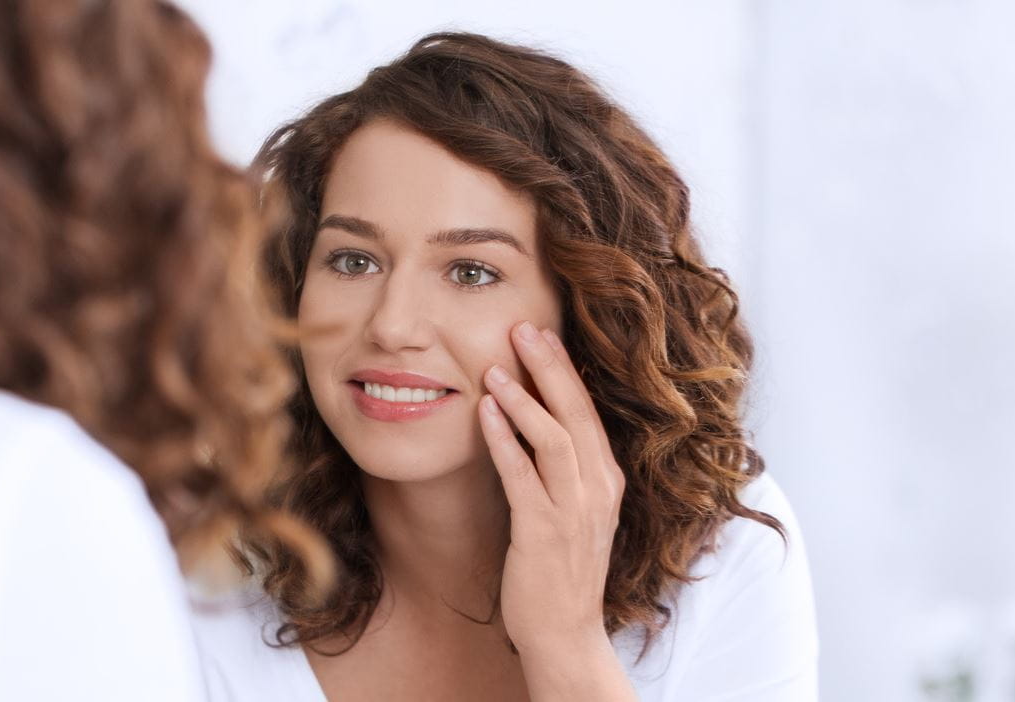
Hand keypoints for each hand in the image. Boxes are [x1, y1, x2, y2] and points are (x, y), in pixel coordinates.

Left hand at [478, 320, 625, 658]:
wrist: (564, 633)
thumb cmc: (559, 569)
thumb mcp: (572, 511)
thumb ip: (560, 469)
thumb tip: (530, 422)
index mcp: (605, 480)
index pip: (588, 412)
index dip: (565, 370)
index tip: (542, 333)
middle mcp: (597, 489)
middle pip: (577, 413)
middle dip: (551, 367)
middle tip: (523, 328)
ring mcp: (574, 511)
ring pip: (556, 438)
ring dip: (525, 398)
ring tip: (496, 366)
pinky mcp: (543, 531)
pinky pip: (523, 475)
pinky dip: (504, 439)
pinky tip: (484, 412)